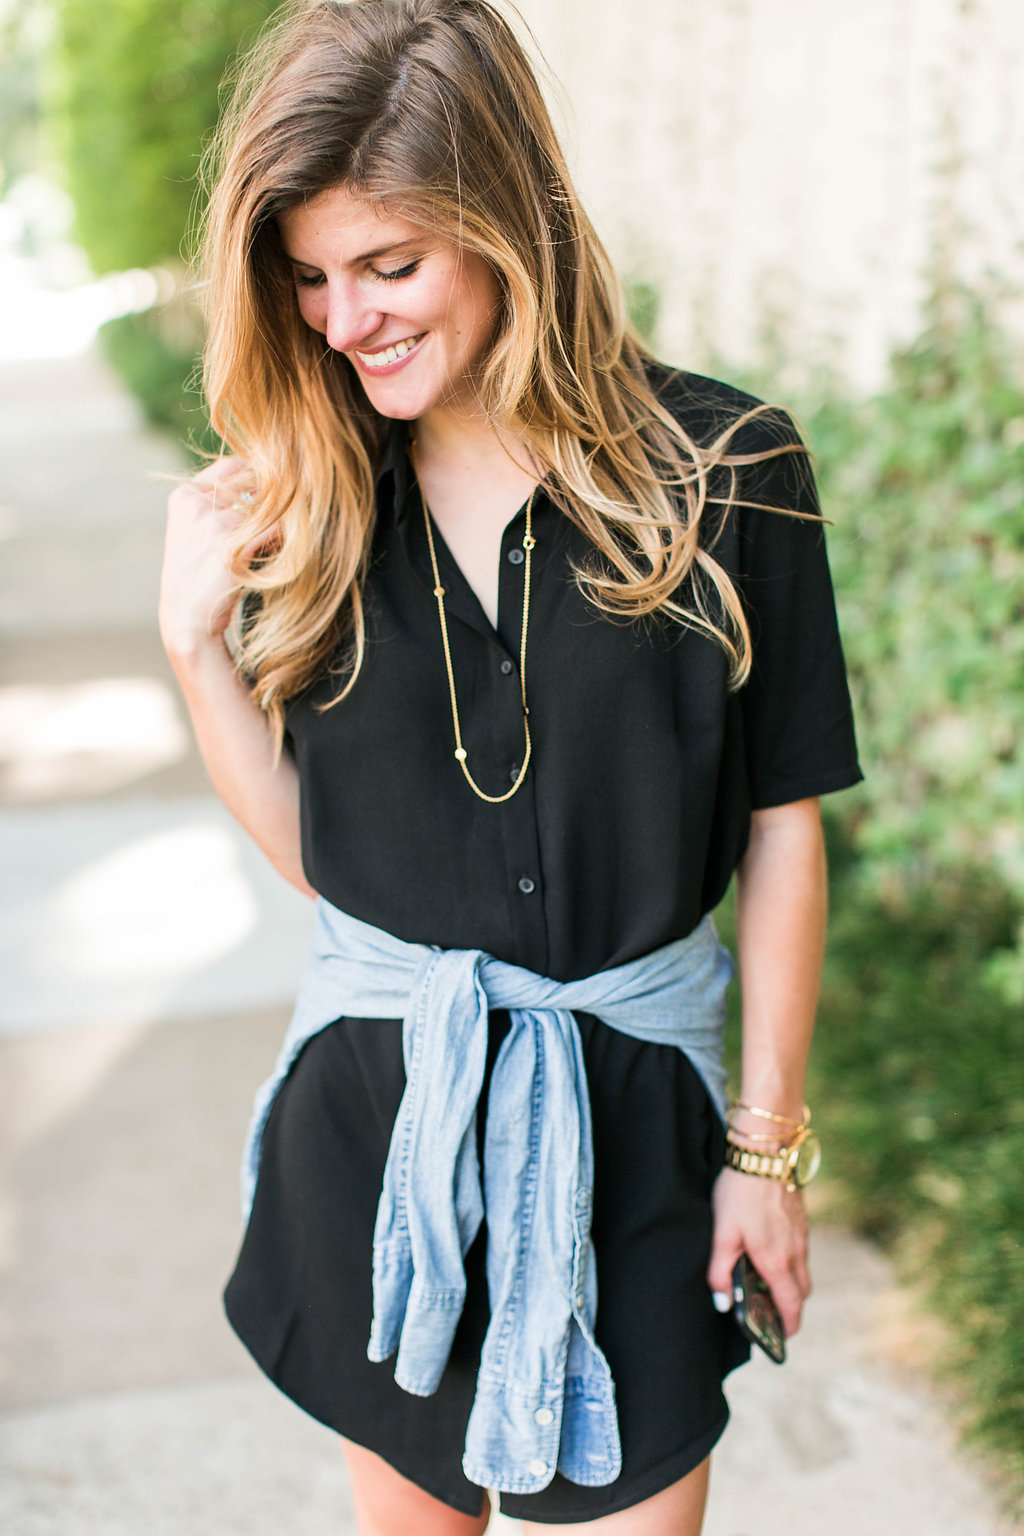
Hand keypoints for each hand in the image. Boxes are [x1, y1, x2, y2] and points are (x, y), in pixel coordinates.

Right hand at [159, 457, 277, 656]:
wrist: (187, 618)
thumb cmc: (198, 578)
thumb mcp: (196, 533)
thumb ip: (218, 505)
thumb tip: (268, 486)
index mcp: (184, 495)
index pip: (232, 466)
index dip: (257, 478)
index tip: (270, 496)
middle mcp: (196, 501)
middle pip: (254, 483)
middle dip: (271, 502)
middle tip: (278, 525)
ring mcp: (213, 520)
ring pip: (268, 508)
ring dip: (278, 524)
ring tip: (274, 545)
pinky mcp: (230, 543)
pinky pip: (275, 529)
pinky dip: (282, 540)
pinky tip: (278, 554)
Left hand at [706, 1165, 810, 1337]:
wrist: (764, 1153)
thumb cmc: (740, 1193)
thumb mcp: (722, 1233)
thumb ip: (720, 1271)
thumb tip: (723, 1303)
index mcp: (776, 1261)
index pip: (791, 1305)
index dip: (789, 1325)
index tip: (783, 1336)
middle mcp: (796, 1251)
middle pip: (801, 1291)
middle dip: (791, 1305)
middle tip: (773, 1311)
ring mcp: (802, 1234)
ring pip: (803, 1269)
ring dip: (791, 1281)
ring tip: (769, 1281)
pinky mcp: (802, 1219)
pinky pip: (802, 1249)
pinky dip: (793, 1259)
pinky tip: (773, 1247)